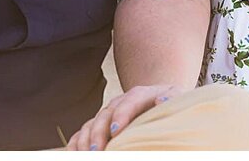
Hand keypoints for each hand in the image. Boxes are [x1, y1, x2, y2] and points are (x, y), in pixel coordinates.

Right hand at [66, 84, 186, 150]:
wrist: (159, 98)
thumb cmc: (169, 103)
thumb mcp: (175, 97)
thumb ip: (170, 97)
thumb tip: (161, 100)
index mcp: (138, 95)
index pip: (127, 102)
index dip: (120, 115)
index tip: (116, 131)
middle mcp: (118, 103)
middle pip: (104, 115)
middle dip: (98, 134)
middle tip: (96, 151)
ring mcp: (107, 114)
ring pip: (90, 125)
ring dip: (85, 140)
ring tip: (86, 155)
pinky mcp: (100, 125)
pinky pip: (83, 133)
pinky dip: (76, 143)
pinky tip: (73, 152)